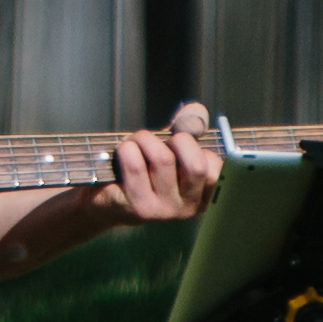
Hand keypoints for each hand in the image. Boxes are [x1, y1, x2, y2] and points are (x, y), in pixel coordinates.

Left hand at [100, 101, 227, 225]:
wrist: (107, 201)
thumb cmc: (144, 171)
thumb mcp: (169, 150)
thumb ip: (187, 129)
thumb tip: (196, 111)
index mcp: (201, 196)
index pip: (215, 168)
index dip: (196, 147)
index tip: (178, 145)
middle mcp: (187, 208)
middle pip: (196, 166)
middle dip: (177, 141)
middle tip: (159, 141)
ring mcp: (163, 211)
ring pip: (163, 160)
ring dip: (144, 139)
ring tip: (133, 142)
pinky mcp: (138, 208)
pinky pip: (135, 165)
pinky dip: (126, 149)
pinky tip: (121, 154)